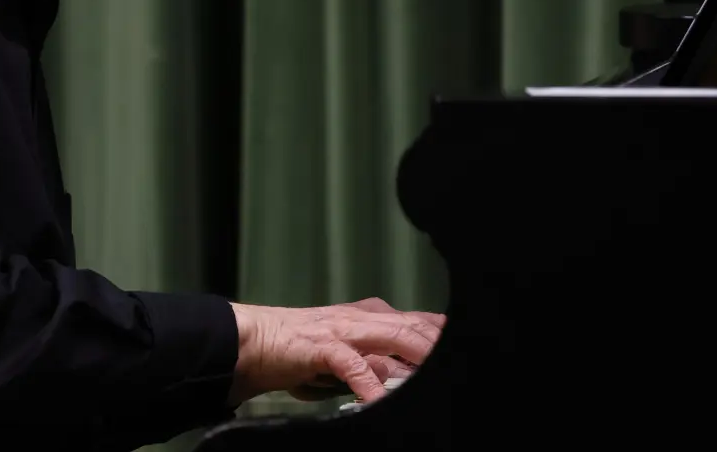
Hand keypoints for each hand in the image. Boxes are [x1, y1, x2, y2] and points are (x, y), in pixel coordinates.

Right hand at [226, 297, 446, 405]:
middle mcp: (358, 318)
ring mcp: (342, 330)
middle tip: (464, 354)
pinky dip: (369, 382)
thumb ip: (372, 364)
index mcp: (364, 317)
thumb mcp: (342, 356)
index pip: (412, 320)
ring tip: (437, 369)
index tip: (464, 341)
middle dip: (438, 340)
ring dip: (418, 352)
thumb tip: (400, 381)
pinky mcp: (322, 346)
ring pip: (391, 335)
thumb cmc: (295, 352)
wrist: (252, 340)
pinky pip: (353, 365)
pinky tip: (379, 399)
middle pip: (411, 325)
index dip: (439, 330)